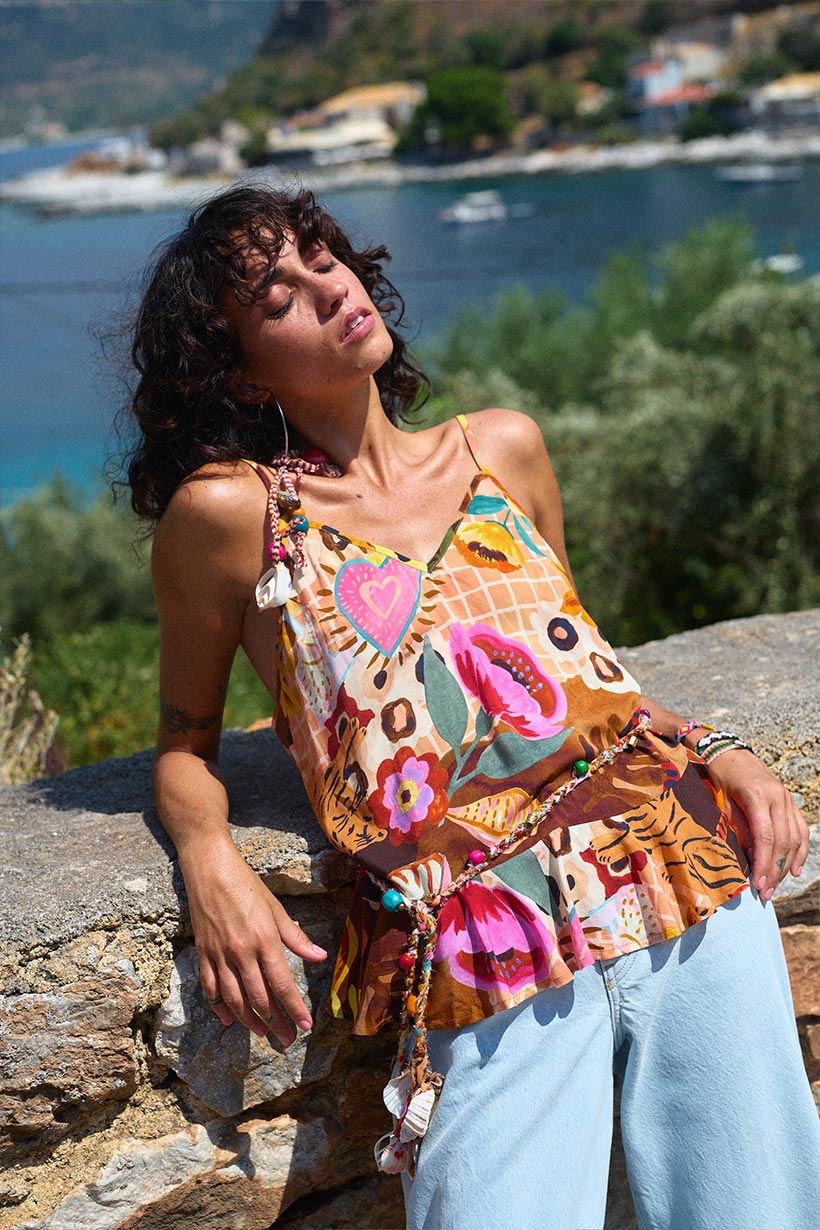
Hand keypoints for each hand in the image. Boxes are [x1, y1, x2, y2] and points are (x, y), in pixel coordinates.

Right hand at [181, 843, 327, 1044]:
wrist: (210, 869)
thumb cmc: (247, 885)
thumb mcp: (276, 908)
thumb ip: (296, 937)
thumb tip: (319, 957)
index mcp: (264, 940)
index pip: (282, 984)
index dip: (295, 1009)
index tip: (306, 1027)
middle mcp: (241, 952)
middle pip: (259, 998)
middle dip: (275, 1023)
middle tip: (287, 1040)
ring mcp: (219, 955)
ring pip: (234, 999)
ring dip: (249, 1021)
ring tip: (263, 1033)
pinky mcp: (203, 954)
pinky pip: (210, 989)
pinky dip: (219, 1007)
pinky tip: (229, 1019)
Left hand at [707, 749, 808, 900]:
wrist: (730, 754)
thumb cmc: (720, 779)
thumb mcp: (722, 803)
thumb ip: (738, 829)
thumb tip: (750, 860)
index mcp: (756, 796)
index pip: (765, 837)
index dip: (764, 863)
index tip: (758, 884)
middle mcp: (777, 797)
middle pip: (782, 841)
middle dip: (775, 870)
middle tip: (766, 893)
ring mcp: (787, 798)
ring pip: (794, 839)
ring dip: (786, 866)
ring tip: (775, 886)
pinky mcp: (790, 801)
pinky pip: (800, 830)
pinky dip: (800, 851)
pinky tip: (794, 869)